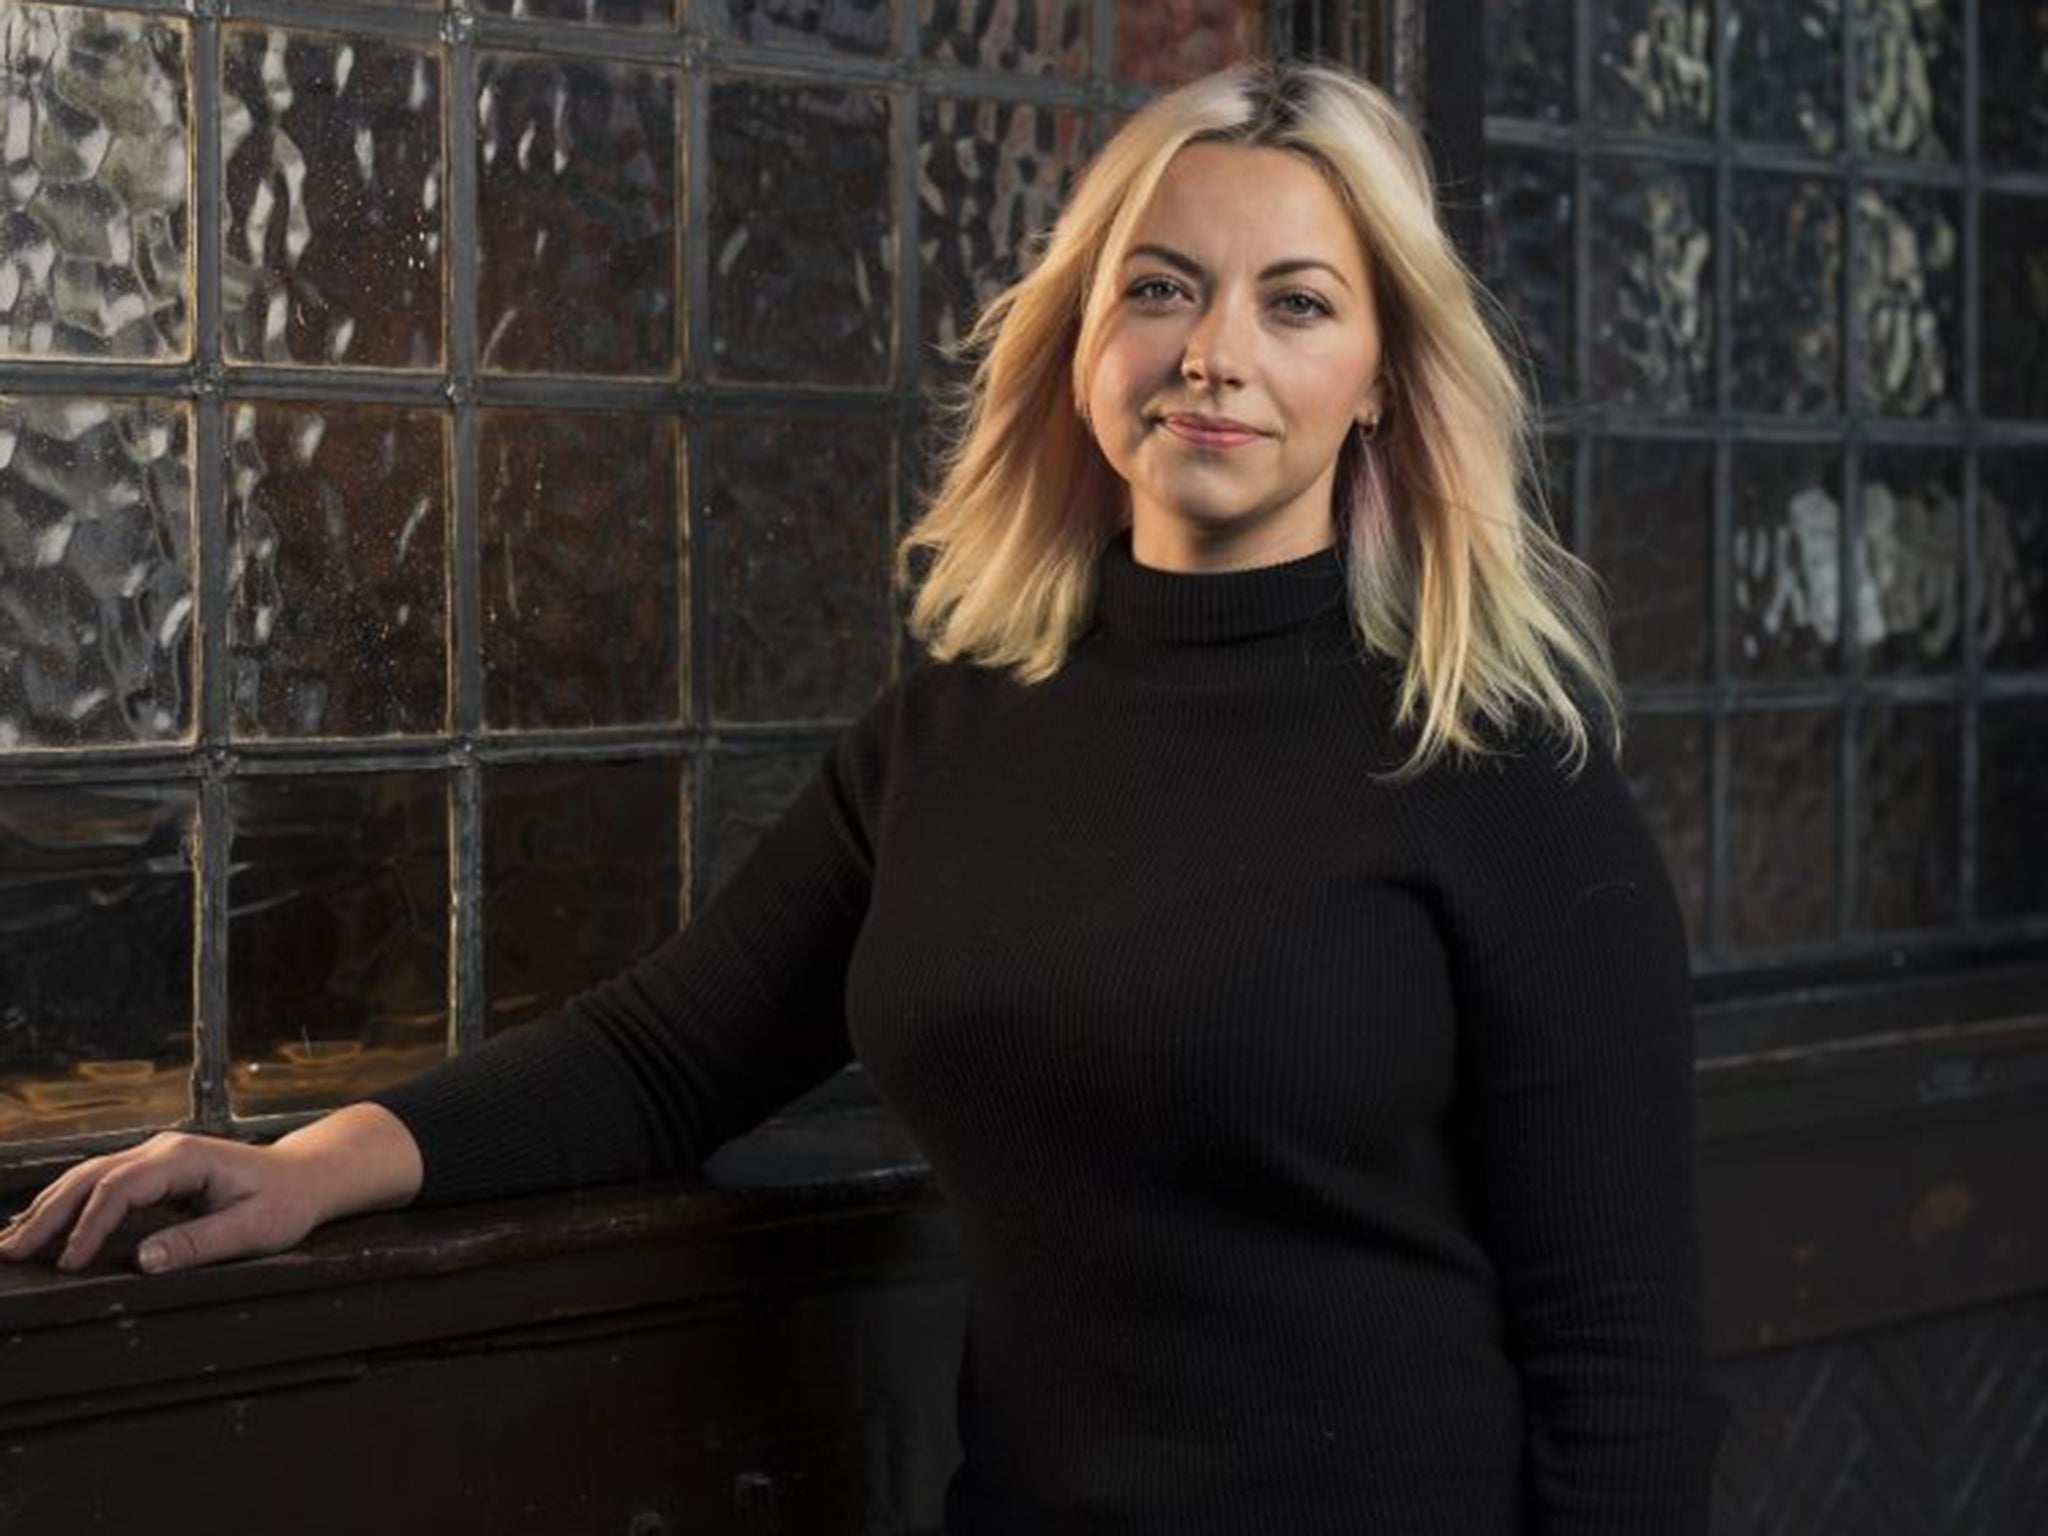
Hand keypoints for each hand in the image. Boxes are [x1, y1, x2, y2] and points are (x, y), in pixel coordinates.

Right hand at [0, 1130, 323, 1275]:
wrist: (305, 1176)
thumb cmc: (286, 1202)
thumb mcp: (256, 1228)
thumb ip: (202, 1243)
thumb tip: (144, 1260)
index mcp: (186, 1158)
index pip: (122, 1188)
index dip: (90, 1226)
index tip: (68, 1264)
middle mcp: (163, 1150)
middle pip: (91, 1177)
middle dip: (48, 1214)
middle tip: (9, 1253)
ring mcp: (155, 1157)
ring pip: (87, 1177)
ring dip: (46, 1209)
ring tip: (8, 1244)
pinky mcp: (152, 1172)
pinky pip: (99, 1185)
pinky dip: (65, 1205)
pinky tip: (37, 1226)